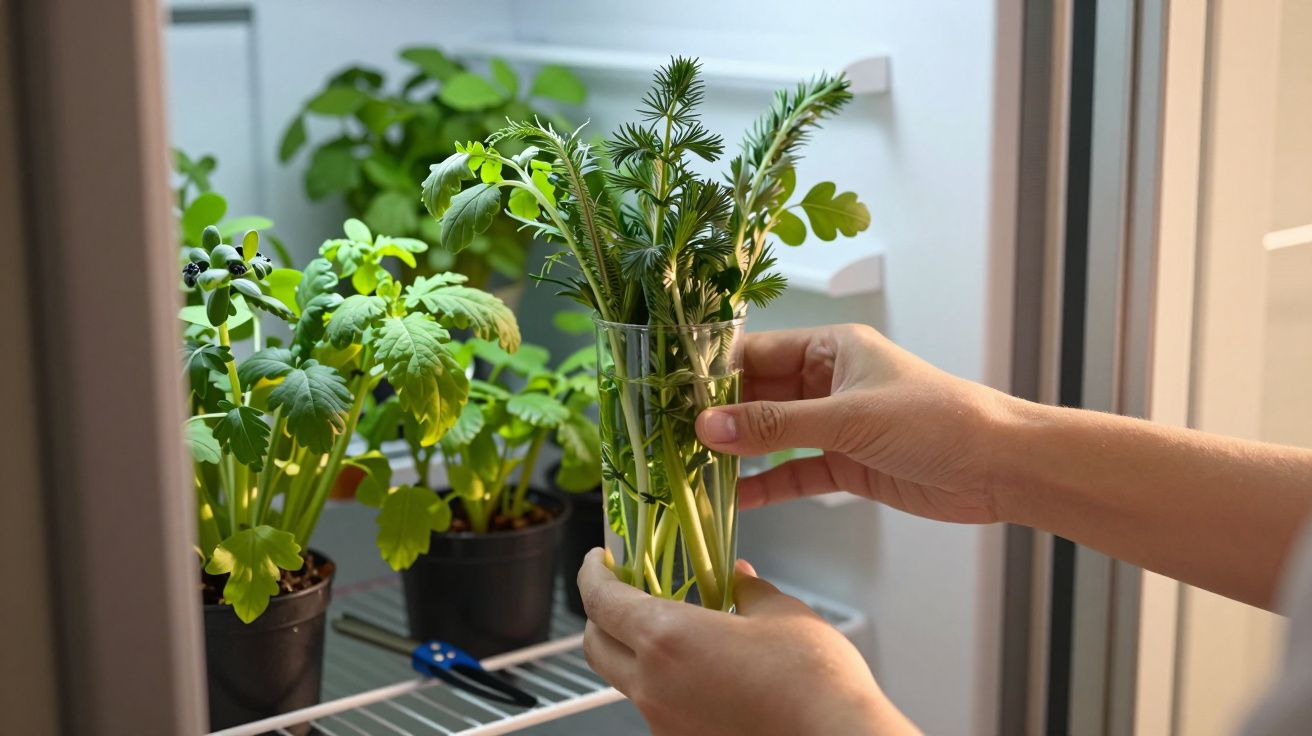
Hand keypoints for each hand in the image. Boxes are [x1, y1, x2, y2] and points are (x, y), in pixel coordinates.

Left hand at [577, 550, 917, 735]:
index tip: (597, 559)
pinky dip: (663, 681)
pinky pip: (657, 705)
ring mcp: (665, 722)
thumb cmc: (813, 681)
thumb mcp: (781, 613)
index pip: (601, 600)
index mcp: (667, 638)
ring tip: (674, 628)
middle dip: (599, 614)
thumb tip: (737, 578)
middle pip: (595, 645)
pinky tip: (701, 668)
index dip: (592, 573)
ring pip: (626, 679)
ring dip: (635, 650)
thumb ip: (748, 590)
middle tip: (622, 590)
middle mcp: (654, 686)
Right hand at [697, 324, 1016, 522]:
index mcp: (831, 348)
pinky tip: (732, 499)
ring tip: (689, 468)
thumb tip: (708, 427)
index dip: (712, 372)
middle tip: (667, 436)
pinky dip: (765, 485)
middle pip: (757, 394)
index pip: (756, 352)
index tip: (668, 392)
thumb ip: (775, 425)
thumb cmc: (935, 421)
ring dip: (737, 452)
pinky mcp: (845, 464)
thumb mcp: (847, 418)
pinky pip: (793, 472)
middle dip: (717, 415)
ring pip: (771, 436)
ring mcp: (835, 425)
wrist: (1000, 467)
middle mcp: (828, 381)